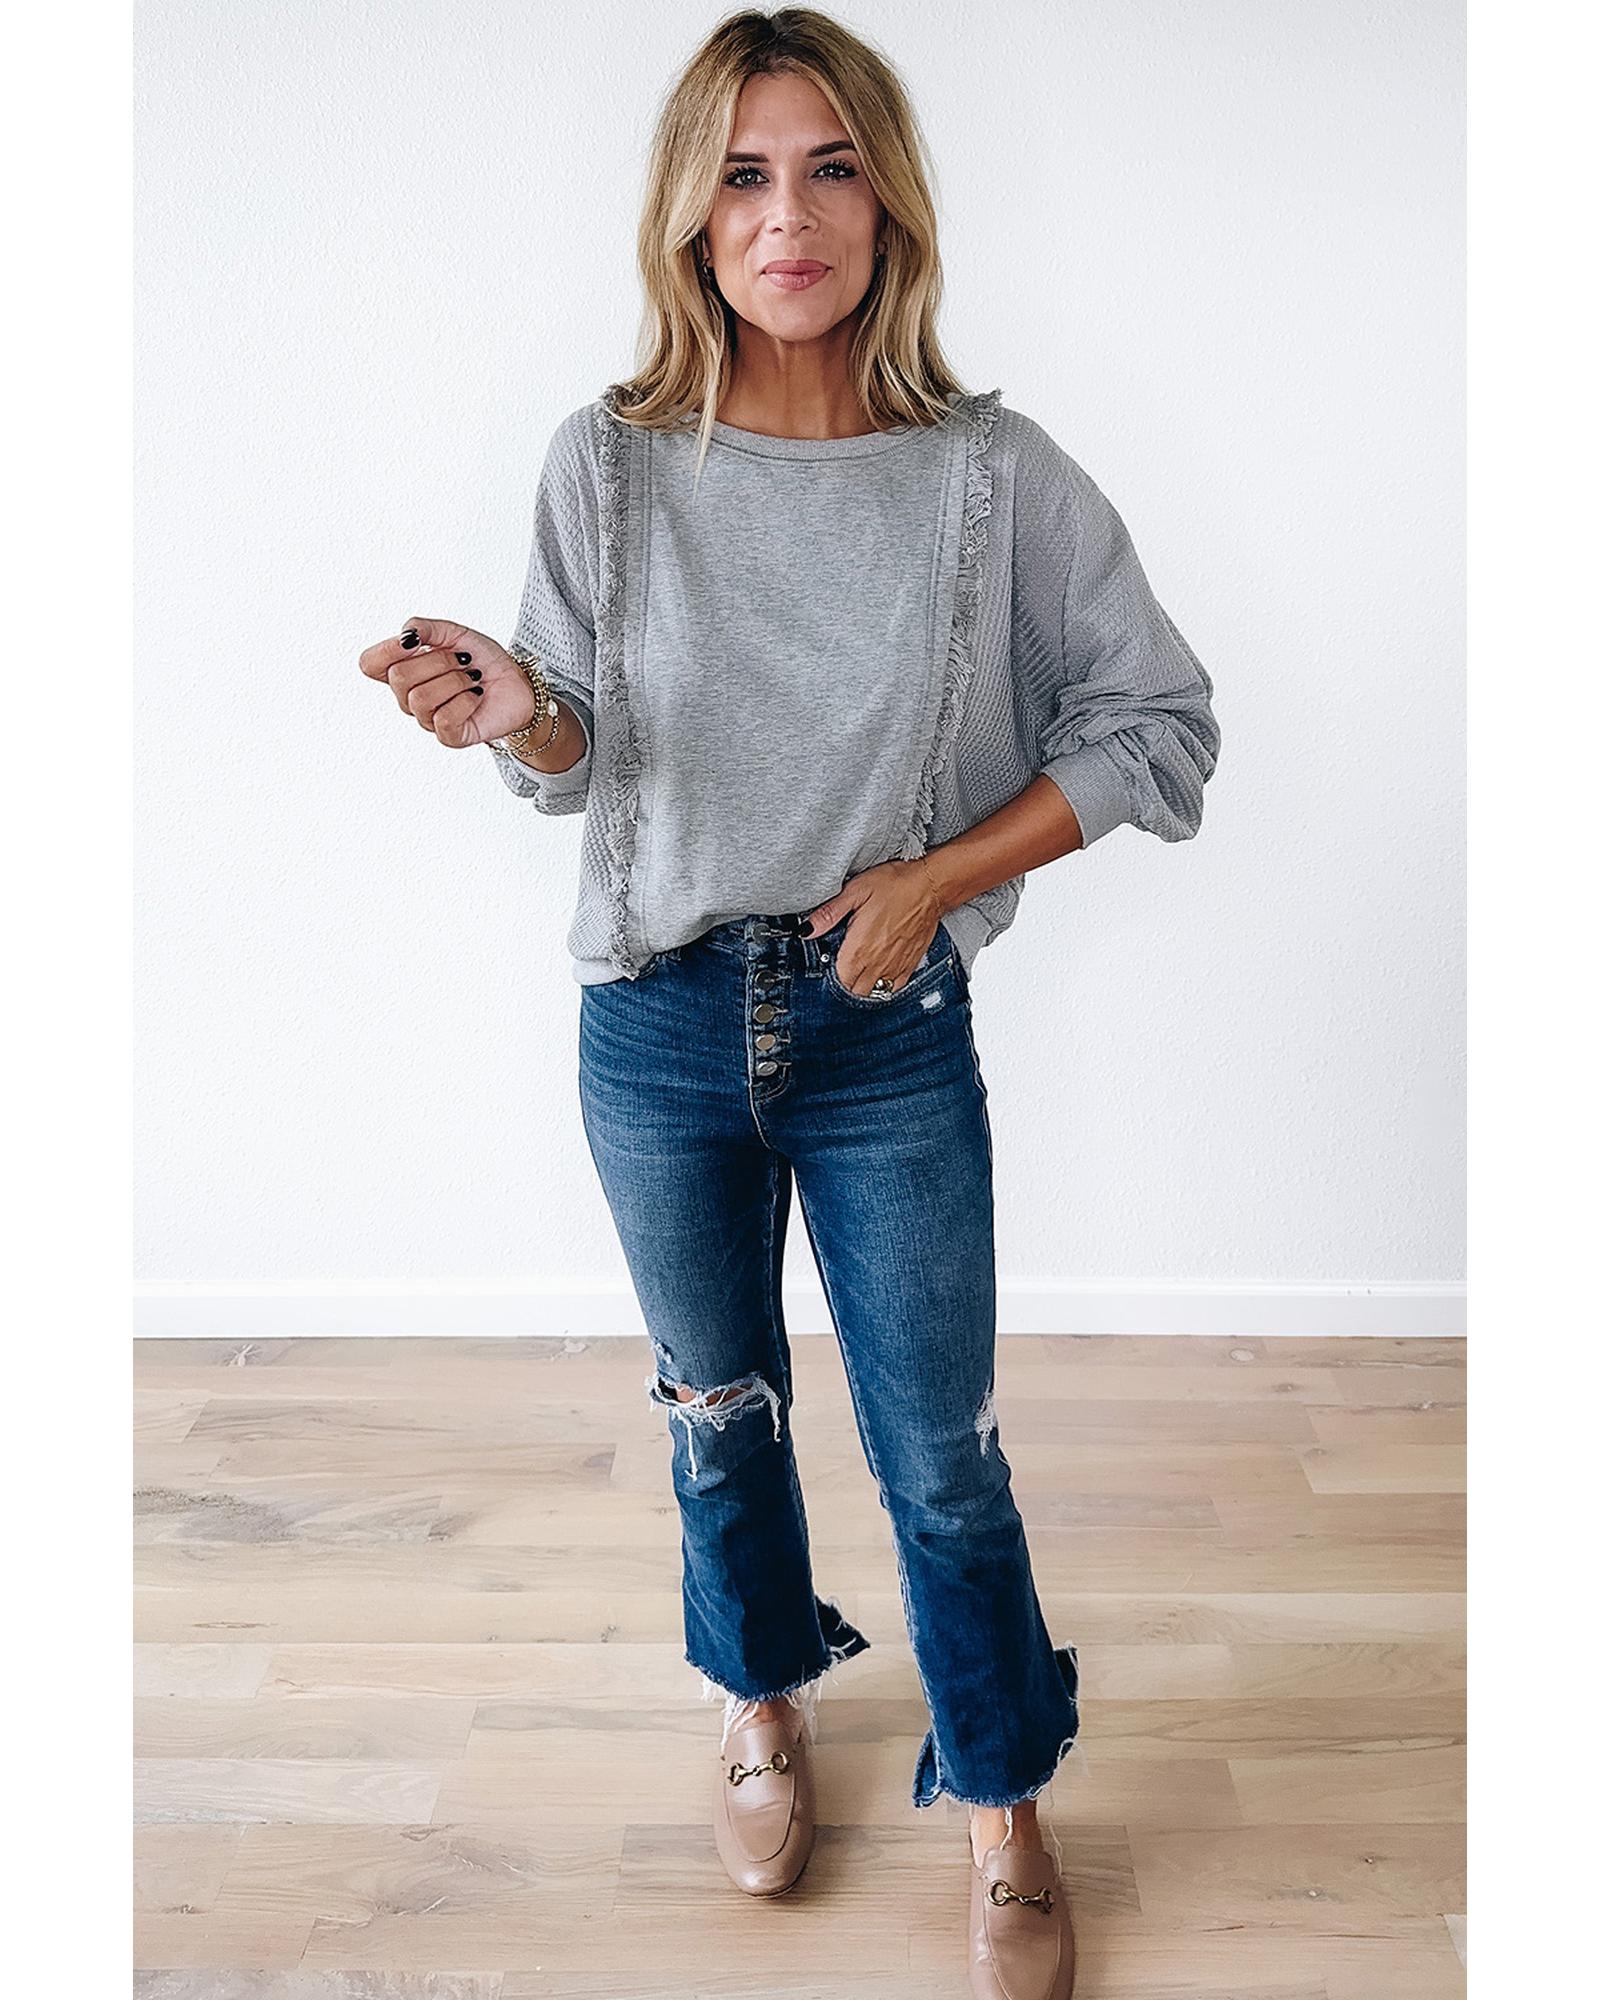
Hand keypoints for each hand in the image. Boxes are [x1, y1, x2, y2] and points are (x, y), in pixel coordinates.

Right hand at [357, 616, 539, 747]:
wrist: (517, 681)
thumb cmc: (481, 659)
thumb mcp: (453, 633)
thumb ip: (426, 628)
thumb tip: (406, 634)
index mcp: (402, 670)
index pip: (369, 664)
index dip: (387, 650)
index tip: (415, 640)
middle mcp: (408, 697)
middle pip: (399, 677)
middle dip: (438, 661)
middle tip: (462, 660)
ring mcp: (427, 719)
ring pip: (421, 698)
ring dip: (455, 681)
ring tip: (471, 678)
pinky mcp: (449, 736)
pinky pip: (444, 719)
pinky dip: (466, 700)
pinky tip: (476, 695)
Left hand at [801, 860, 944, 996]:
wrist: (931, 886)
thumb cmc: (895, 885)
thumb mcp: (855, 891)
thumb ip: (829, 913)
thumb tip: (807, 929)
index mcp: (860, 948)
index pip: (838, 978)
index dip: (830, 973)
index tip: (830, 961)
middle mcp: (877, 962)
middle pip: (853, 990)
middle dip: (844, 982)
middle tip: (842, 965)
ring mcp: (895, 966)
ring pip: (873, 992)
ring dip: (862, 986)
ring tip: (858, 970)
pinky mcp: (910, 964)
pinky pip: (894, 988)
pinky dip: (883, 986)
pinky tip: (878, 972)